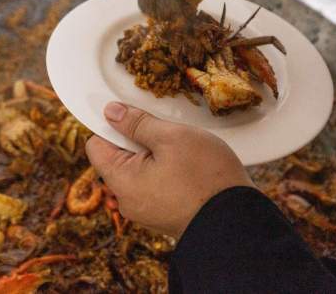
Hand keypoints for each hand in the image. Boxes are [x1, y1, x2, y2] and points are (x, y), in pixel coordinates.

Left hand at [85, 102, 253, 238]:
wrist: (238, 222)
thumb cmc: (205, 177)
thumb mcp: (172, 137)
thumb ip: (137, 124)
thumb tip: (111, 112)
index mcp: (122, 181)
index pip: (96, 146)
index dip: (111, 125)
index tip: (133, 115)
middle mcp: (128, 200)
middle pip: (119, 158)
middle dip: (139, 140)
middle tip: (167, 132)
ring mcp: (147, 211)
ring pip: (140, 170)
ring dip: (156, 155)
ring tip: (183, 151)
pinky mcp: (165, 215)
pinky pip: (156, 184)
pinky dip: (167, 171)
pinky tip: (190, 167)